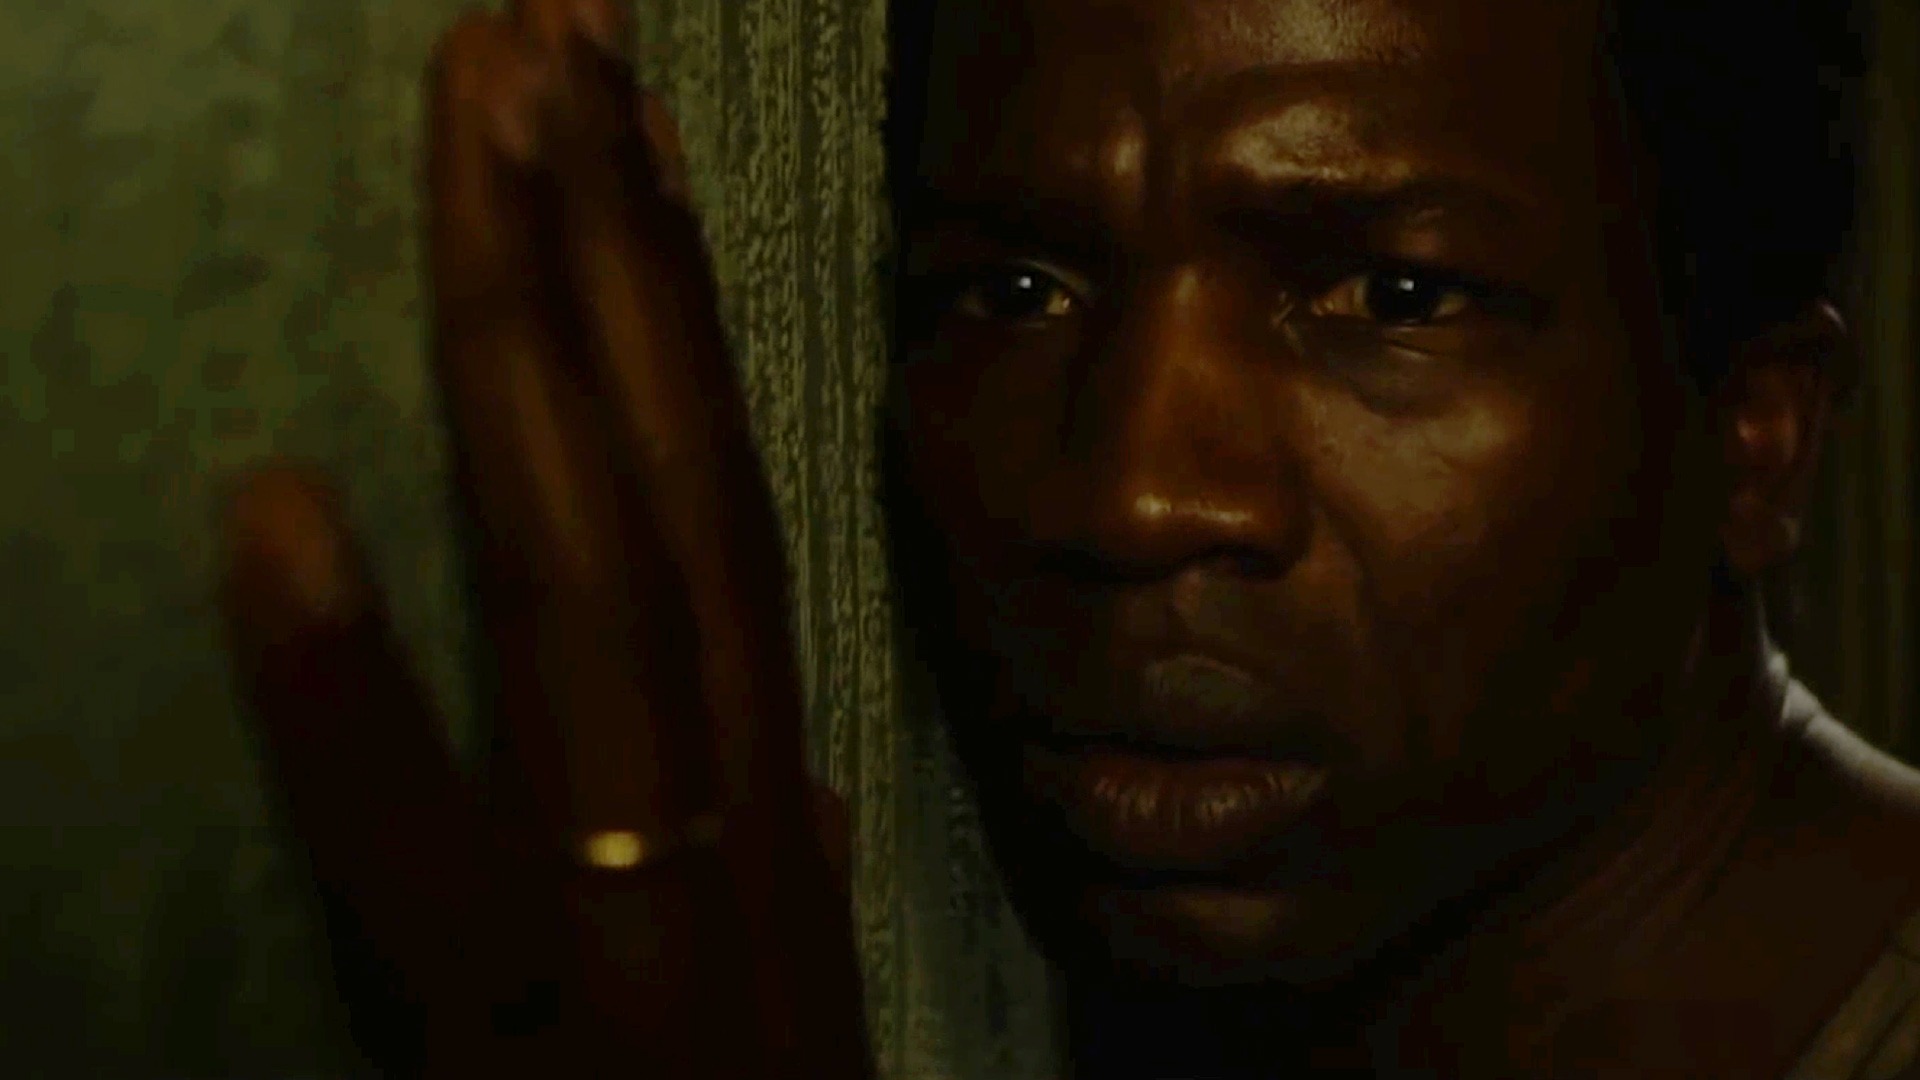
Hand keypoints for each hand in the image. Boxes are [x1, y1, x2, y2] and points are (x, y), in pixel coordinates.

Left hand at [218, 1, 868, 1074]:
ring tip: (477, 139)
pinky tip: (266, 511)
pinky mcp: (533, 1053)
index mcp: (765, 788)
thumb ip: (793, 857)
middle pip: (662, 483)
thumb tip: (796, 755)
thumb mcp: (802, 998)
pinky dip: (351, 694)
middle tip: (536, 30)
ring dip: (527, 356)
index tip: (616, 113)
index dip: (672, 293)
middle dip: (601, 242)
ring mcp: (643, 926)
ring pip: (591, 592)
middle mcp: (728, 815)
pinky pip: (427, 866)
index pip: (720, 487)